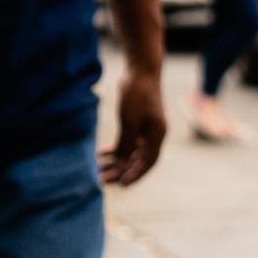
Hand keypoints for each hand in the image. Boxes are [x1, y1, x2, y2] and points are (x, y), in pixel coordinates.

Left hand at [100, 68, 166, 186]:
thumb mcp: (130, 121)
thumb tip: (121, 163)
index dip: (135, 175)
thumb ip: (126, 143)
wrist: (141, 72)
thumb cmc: (138, 94)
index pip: (147, 162)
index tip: (121, 185)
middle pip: (138, 160)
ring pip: (131, 153)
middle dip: (121, 171)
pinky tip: (102, 153)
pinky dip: (115, 149)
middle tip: (103, 180)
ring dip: (116, 162)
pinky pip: (127, 142)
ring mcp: (146, 130)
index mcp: (157, 136)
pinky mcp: (137, 124)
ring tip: (100, 169)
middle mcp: (153, 136)